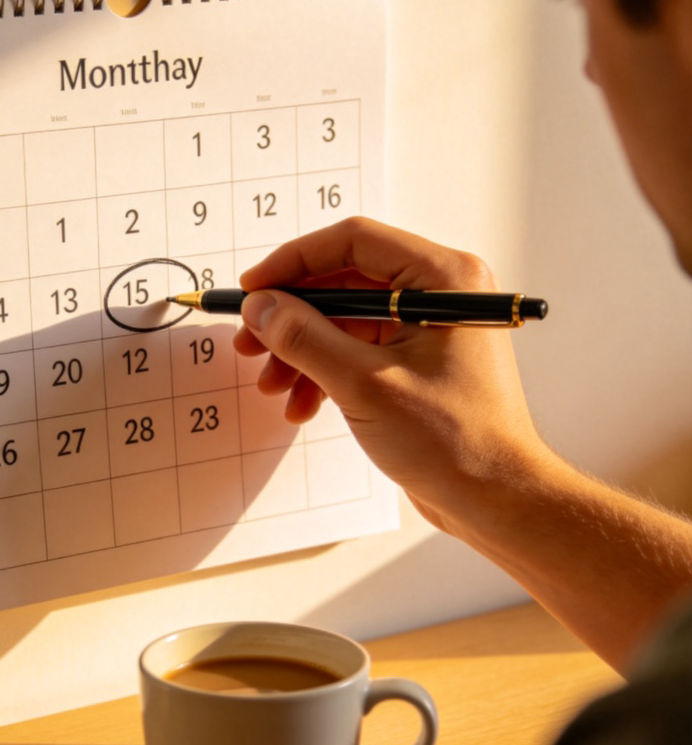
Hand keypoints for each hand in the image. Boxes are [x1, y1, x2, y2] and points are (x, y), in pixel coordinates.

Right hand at [234, 216, 548, 529]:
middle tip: (251, 341)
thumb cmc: (454, 441)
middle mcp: (437, 294)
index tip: (253, 288)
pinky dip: (323, 374)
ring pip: (343, 321)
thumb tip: (261, 307)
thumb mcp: (364, 385)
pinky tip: (302, 406)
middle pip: (343, 283)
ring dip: (301, 351)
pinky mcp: (414, 362)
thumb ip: (304, 338)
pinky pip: (356, 351)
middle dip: (292, 316)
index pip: (353, 243)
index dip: (294, 262)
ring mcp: (426, 328)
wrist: (494, 500)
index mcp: (443, 279)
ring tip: (272, 386)